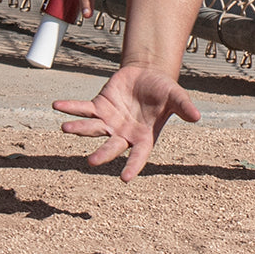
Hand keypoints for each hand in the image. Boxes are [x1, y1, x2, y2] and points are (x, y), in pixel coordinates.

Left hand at [52, 65, 200, 180]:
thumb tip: (197, 117)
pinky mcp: (99, 106)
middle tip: (90, 162)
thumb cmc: (164, 90)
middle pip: (110, 147)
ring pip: (92, 128)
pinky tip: (56, 106)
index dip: (132, 167)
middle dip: (101, 154)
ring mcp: (109, 122)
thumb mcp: (176, 97)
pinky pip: (82, 108)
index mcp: (143, 138)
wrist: (148, 74)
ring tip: (65, 128)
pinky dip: (70, 107)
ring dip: (79, 128)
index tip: (125, 178)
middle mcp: (123, 135)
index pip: (138, 157)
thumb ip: (184, 107)